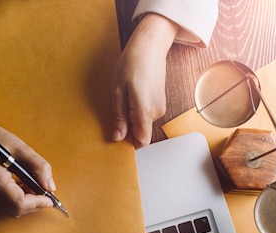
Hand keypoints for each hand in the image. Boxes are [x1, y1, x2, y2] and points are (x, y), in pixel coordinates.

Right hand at [0, 110, 55, 216]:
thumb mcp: (21, 148)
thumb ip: (38, 167)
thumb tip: (50, 186)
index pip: (19, 203)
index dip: (37, 203)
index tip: (50, 199)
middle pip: (16, 210)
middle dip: (34, 204)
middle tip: (45, 193)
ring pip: (11, 209)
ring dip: (27, 202)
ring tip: (35, 186)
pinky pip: (6, 202)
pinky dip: (18, 198)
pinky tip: (24, 185)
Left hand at [111, 13, 178, 147]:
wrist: (151, 45)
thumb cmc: (133, 63)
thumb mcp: (118, 90)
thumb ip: (119, 116)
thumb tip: (118, 137)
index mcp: (145, 112)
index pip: (142, 142)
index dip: (129, 144)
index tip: (117, 139)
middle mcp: (156, 113)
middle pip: (140, 132)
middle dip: (127, 127)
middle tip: (116, 109)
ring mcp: (159, 107)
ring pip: (142, 122)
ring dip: (131, 115)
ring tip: (123, 96)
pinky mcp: (159, 101)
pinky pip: (146, 113)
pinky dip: (136, 108)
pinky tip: (130, 93)